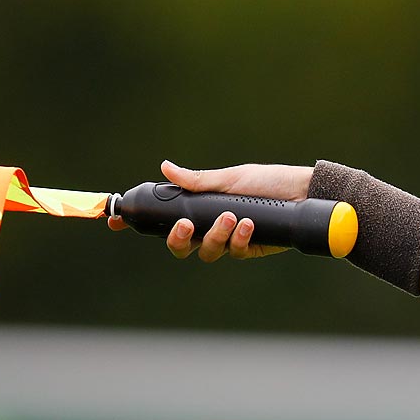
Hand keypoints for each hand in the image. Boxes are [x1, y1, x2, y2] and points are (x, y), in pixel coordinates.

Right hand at [109, 159, 312, 261]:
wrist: (304, 194)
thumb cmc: (268, 183)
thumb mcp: (231, 178)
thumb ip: (198, 181)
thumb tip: (165, 167)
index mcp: (199, 208)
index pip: (163, 219)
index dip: (138, 223)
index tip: (115, 221)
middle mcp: (209, 227)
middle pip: (179, 246)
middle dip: (178, 239)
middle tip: (187, 225)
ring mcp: (228, 241)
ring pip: (206, 251)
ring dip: (216, 235)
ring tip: (233, 216)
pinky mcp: (248, 250)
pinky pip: (234, 251)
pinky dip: (239, 238)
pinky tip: (248, 224)